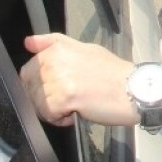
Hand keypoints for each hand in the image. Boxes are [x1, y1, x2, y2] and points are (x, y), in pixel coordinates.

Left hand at [19, 34, 137, 126]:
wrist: (134, 88)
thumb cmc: (112, 72)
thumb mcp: (84, 49)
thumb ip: (54, 44)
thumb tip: (28, 42)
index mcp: (57, 48)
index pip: (28, 70)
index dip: (40, 84)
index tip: (57, 88)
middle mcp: (54, 60)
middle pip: (30, 88)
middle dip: (44, 98)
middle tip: (68, 98)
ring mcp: (58, 79)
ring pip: (37, 102)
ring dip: (52, 109)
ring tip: (74, 105)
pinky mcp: (64, 98)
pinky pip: (47, 114)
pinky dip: (59, 119)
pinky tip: (75, 112)